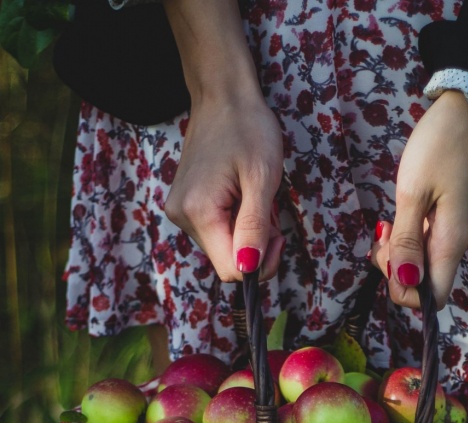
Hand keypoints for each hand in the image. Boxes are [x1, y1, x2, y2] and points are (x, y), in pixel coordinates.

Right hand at [163, 90, 285, 283]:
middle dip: (255, 245)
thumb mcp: (261, 179)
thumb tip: (249, 269)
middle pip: (227, 260)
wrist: (223, 95)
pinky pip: (217, 231)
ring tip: (254, 197)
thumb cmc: (247, 128)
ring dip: (247, 233)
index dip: (260, 264)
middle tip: (268, 210)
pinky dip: (236, 222)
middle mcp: (182, 217)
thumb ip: (254, 228)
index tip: (276, 236)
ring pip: (223, 247)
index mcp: (199, 212)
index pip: (232, 270)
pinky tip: (241, 196)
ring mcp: (181, 211)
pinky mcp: (185, 205)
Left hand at [373, 91, 467, 308]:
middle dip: (396, 270)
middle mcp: (457, 244)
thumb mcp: (414, 192)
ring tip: (388, 223)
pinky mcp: (451, 220)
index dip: (407, 293)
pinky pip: (427, 245)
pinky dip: (408, 239)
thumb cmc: (440, 145)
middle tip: (383, 235)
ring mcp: (455, 232)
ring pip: (423, 264)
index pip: (433, 298)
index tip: (390, 260)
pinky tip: (398, 218)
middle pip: (425, 283)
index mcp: (451, 242)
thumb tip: (405, 281)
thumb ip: (407, 241)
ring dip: (399, 253)